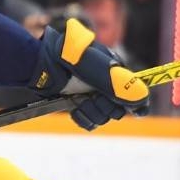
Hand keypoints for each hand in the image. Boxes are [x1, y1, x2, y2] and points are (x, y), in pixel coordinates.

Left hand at [29, 18, 148, 129]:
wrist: (38, 64)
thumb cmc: (66, 58)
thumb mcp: (94, 67)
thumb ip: (118, 83)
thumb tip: (141, 98)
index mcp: (114, 69)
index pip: (135, 90)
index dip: (135, 103)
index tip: (134, 112)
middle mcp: (105, 82)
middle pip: (120, 107)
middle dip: (106, 107)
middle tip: (93, 100)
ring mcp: (91, 93)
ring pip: (105, 116)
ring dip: (93, 113)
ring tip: (80, 104)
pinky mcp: (78, 103)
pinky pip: (91, 121)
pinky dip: (84, 118)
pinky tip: (75, 111)